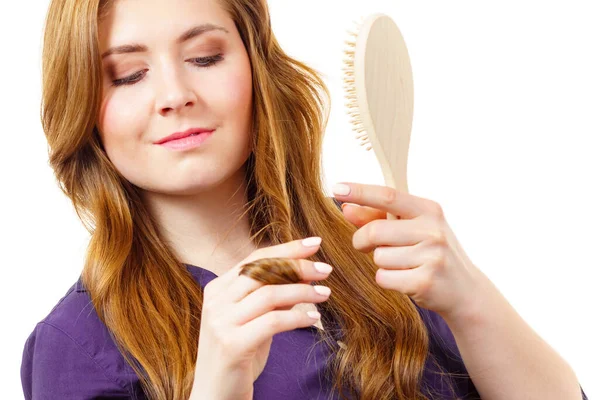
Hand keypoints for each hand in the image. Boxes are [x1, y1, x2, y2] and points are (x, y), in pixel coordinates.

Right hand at [191, 238, 332, 399]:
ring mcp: (220, 322)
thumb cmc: (239, 356)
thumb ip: (274, 296)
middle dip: (298, 266)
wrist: (216, 396)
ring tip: (325, 294)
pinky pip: (273, 322)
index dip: (286, 248)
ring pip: (269, 294)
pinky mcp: (232, 345)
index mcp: (217, 289)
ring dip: (303, 291)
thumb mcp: (256, 320)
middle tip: (325, 269)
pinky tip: (314, 318)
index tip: (314, 243)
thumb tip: (305, 274)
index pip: (255, 258)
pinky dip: (298, 317)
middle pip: (262, 270)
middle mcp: (215, 301)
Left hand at [332, 182, 486, 320]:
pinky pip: (384, 277)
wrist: (466, 291)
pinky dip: (387, 280)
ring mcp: (432, 256)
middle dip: (362, 240)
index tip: (337, 188)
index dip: (360, 192)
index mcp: (429, 210)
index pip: (388, 196)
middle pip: (375, 231)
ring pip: (378, 257)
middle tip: (367, 246)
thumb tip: (347, 208)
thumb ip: (377, 218)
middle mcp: (433, 229)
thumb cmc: (432, 254)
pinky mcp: (426, 281)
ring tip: (404, 265)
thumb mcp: (411, 230)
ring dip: (382, 263)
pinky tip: (406, 279)